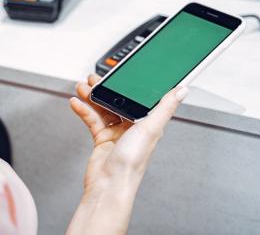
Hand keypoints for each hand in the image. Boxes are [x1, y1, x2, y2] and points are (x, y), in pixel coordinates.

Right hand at [67, 74, 187, 234]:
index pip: (138, 97)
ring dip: (92, 97)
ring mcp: (117, 132)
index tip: (120, 73)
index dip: (128, 85)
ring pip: (103, 108)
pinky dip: (84, 110)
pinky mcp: (102, 139)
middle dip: (105, 89)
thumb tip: (182, 90)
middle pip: (118, 101)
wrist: (109, 185)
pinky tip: (77, 103)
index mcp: (148, 123)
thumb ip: (165, 107)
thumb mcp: (151, 129)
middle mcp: (133, 126)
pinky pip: (92, 119)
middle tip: (94, 79)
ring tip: (83, 88)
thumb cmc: (132, 163)